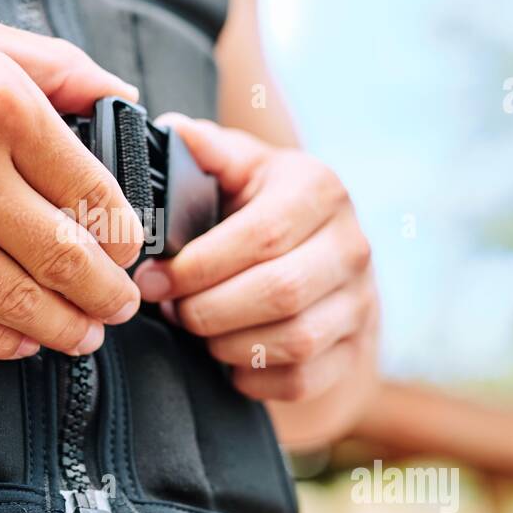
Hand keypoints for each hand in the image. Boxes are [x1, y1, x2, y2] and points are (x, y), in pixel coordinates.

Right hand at [0, 0, 143, 359]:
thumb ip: (50, 66)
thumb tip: (119, 95)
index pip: (94, 192)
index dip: (123, 236)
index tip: (128, 252)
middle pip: (65, 257)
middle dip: (107, 295)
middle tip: (121, 307)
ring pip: (15, 299)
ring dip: (64, 327)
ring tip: (83, 335)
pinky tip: (19, 341)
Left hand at [133, 116, 377, 401]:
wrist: (320, 260)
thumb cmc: (261, 210)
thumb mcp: (239, 169)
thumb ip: (206, 150)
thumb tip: (175, 132)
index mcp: (318, 190)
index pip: (261, 236)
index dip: (198, 265)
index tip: (152, 279)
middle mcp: (351, 245)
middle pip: (279, 292)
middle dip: (207, 308)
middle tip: (170, 309)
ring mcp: (359, 302)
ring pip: (294, 340)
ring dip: (227, 343)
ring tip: (197, 329)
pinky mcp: (354, 349)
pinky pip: (302, 379)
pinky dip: (253, 377)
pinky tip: (228, 357)